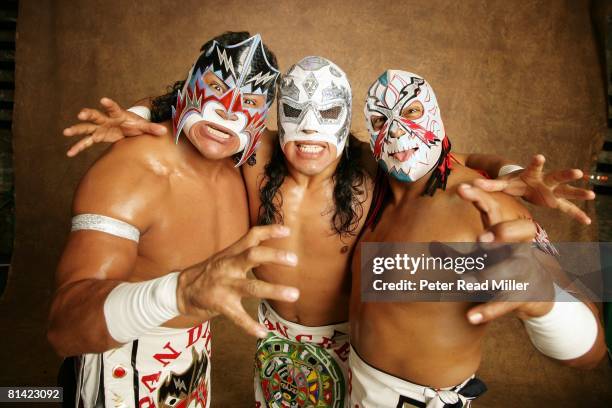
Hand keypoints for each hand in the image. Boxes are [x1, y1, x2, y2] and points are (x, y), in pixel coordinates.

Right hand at [63, 98, 166, 156]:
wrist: (129, 127)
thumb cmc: (136, 124)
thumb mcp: (144, 127)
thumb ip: (152, 129)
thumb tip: (164, 132)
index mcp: (118, 114)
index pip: (113, 108)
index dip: (109, 104)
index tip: (103, 100)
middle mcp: (106, 120)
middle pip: (96, 116)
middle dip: (88, 114)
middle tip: (80, 114)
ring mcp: (100, 128)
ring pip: (87, 128)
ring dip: (77, 130)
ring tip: (65, 132)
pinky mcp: (98, 137)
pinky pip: (86, 142)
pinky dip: (78, 147)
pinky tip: (69, 153)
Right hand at [176, 225, 299, 337]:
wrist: (180, 290)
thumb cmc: (209, 274)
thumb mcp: (225, 258)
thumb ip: (245, 253)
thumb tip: (270, 249)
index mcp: (231, 254)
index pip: (251, 236)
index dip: (269, 231)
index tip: (288, 231)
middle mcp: (229, 266)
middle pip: (253, 256)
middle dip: (274, 257)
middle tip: (295, 260)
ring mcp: (224, 285)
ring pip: (252, 287)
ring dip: (274, 290)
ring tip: (294, 294)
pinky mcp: (219, 304)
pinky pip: (237, 316)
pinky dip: (250, 325)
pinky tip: (263, 332)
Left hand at [455, 183, 554, 321]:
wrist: (537, 293)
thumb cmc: (502, 265)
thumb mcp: (483, 257)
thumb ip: (458, 252)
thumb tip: (430, 247)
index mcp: (507, 232)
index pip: (497, 209)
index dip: (482, 198)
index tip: (462, 189)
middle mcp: (520, 247)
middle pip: (521, 231)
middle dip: (503, 232)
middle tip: (481, 239)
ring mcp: (525, 270)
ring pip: (512, 269)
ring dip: (489, 275)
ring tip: (467, 282)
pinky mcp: (524, 295)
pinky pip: (507, 302)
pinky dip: (488, 310)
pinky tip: (470, 317)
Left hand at [471, 154, 594, 224]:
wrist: (522, 182)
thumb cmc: (512, 181)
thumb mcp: (502, 183)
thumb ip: (489, 184)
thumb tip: (472, 185)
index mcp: (531, 174)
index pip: (533, 166)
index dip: (536, 162)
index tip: (540, 156)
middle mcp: (545, 180)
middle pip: (556, 176)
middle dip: (567, 174)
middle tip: (578, 172)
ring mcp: (552, 190)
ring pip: (566, 191)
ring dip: (578, 193)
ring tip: (592, 195)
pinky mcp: (555, 201)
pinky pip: (567, 208)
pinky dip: (576, 214)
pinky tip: (587, 222)